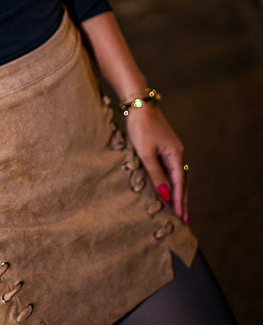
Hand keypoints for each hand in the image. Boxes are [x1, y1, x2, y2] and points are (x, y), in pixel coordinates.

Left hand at [123, 103, 188, 223]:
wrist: (139, 104)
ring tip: (177, 209)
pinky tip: (167, 189)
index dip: (179, 201)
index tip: (181, 218)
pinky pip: (170, 169)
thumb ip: (155, 174)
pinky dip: (170, 181)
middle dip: (182, 201)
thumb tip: (165, 195)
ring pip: (176, 176)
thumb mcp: (145, 153)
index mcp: (175, 155)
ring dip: (177, 192)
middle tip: (184, 220)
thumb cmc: (141, 127)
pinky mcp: (164, 147)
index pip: (179, 184)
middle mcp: (177, 153)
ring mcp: (171, 150)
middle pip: (181, 181)